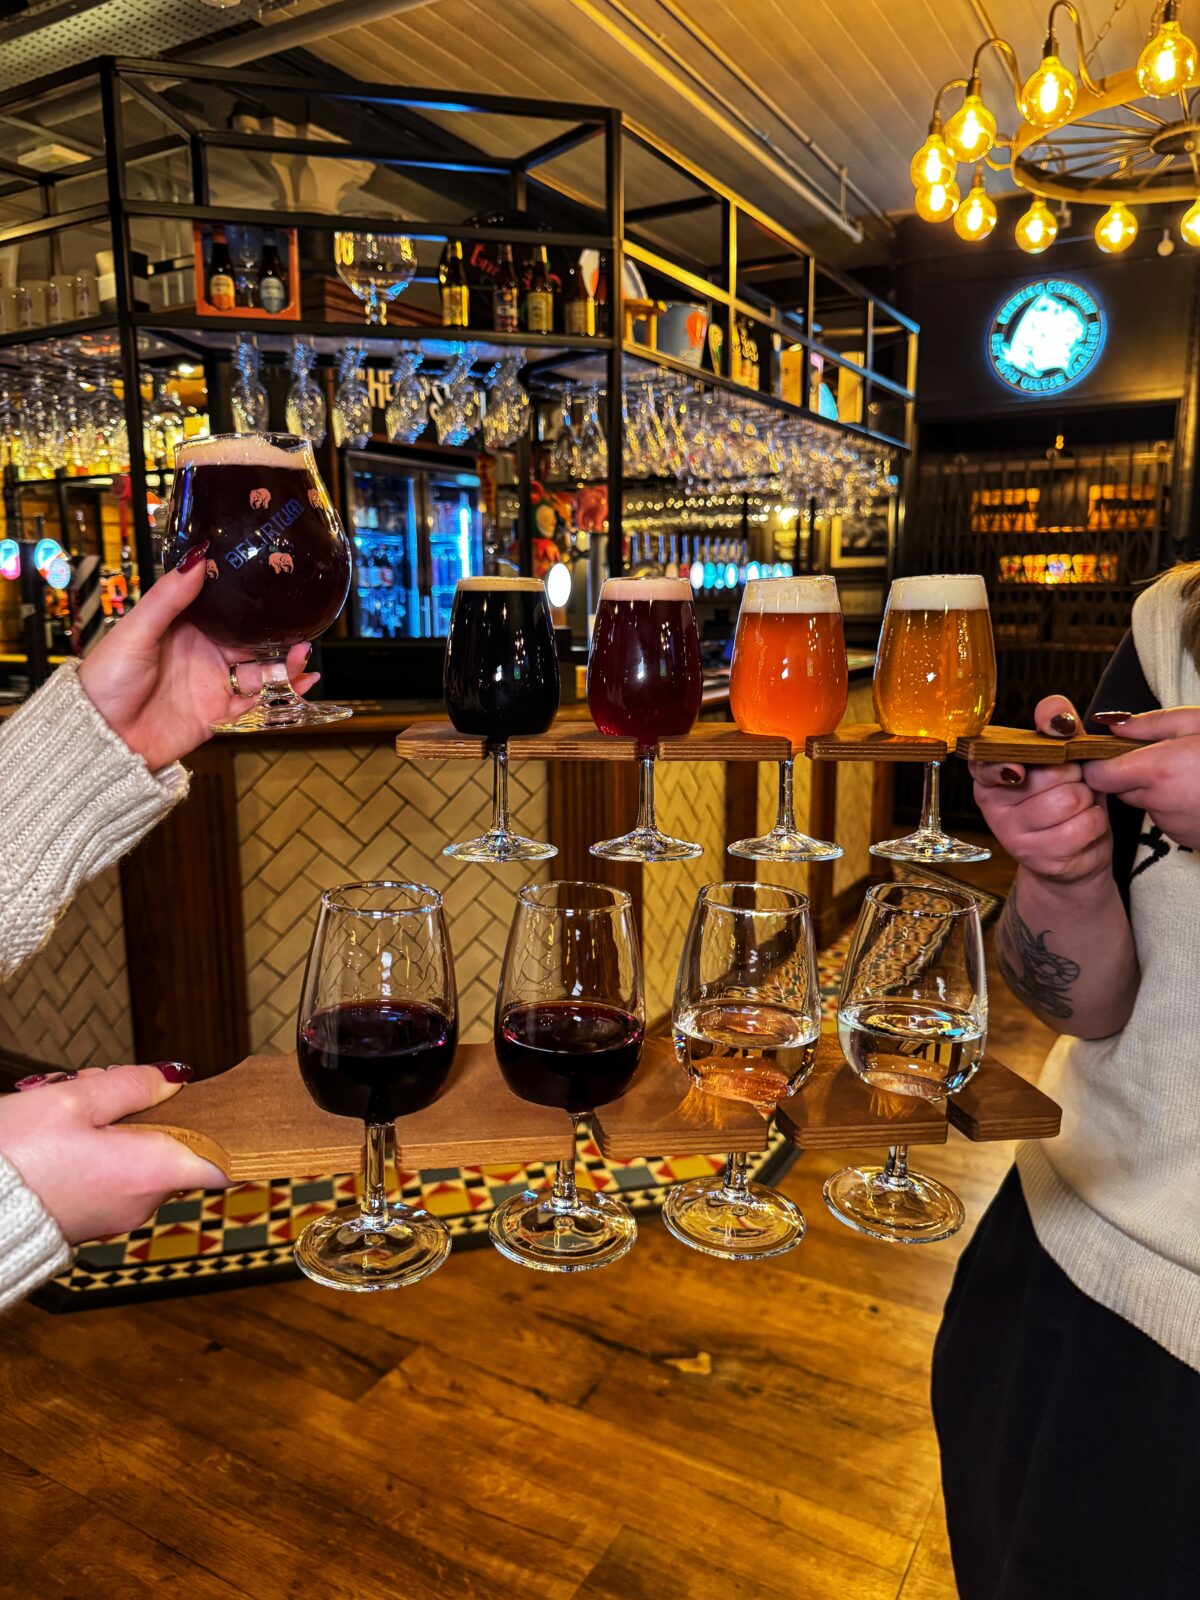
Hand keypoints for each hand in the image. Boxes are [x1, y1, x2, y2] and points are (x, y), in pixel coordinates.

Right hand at [0, 1063, 227, 1244]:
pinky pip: (114, 1175)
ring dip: (118, 1126)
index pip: (223, 1162)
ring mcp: (116, 1215)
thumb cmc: (14, 1158)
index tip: (240, 1111)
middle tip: (102, 1084)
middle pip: (174, 1145)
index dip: (236, 1135)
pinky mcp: (91, 1218)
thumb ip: (132, 1085)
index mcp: (150, 1171)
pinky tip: (64, 1131)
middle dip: (148, 1110)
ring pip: (140, 1157)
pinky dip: (100, 1149)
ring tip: (72, 1104)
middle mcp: (141, 1202)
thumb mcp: (74, 1101)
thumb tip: (175, 1077)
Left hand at [78, 546, 317, 771]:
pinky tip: (302, 683)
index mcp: (183, 629)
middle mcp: (202, 654)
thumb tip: (198, 557)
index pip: (224, 609)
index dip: (250, 601)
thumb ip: (169, 597)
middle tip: (302, 626)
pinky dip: (283, 695)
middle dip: (277, 635)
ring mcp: (212, 684)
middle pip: (250, 641)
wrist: (101, 737)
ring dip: (284, 664)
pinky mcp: (218, 715)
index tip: (276, 585)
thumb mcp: (136, 630)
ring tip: (303, 655)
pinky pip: (257, 704)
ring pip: (260, 672)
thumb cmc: (107, 679)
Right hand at [969, 694, 1111, 883]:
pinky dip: (1096, 821)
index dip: (1004, 765)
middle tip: (1070, 783)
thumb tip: (1058, 716)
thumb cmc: (1065, 795)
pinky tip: (1085, 825)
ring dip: (1087, 799)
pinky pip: (1084, 826)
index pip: (986, 763)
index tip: (1021, 771)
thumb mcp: (1062, 756)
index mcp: (989, 774)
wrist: (1075, 852)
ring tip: (1079, 805)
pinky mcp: (1038, 857)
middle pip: (1048, 774)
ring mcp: (1012, 835)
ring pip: (1069, 800)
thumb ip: (1056, 726)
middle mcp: (992, 805)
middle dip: (1073, 774)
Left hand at [1084, 706, 1199, 849]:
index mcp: (1157, 770)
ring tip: (1193, 774)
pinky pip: (1168, 820)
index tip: (1110, 753)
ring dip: (1158, 791)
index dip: (1099, 764)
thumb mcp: (1198, 722)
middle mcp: (1160, 803)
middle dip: (1132, 774)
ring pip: (1147, 805)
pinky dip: (1177, 807)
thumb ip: (1150, 725)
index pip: (1097, 776)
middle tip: (1165, 757)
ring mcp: (1174, 826)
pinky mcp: (1186, 840)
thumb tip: (1111, 726)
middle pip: (1121, 790)